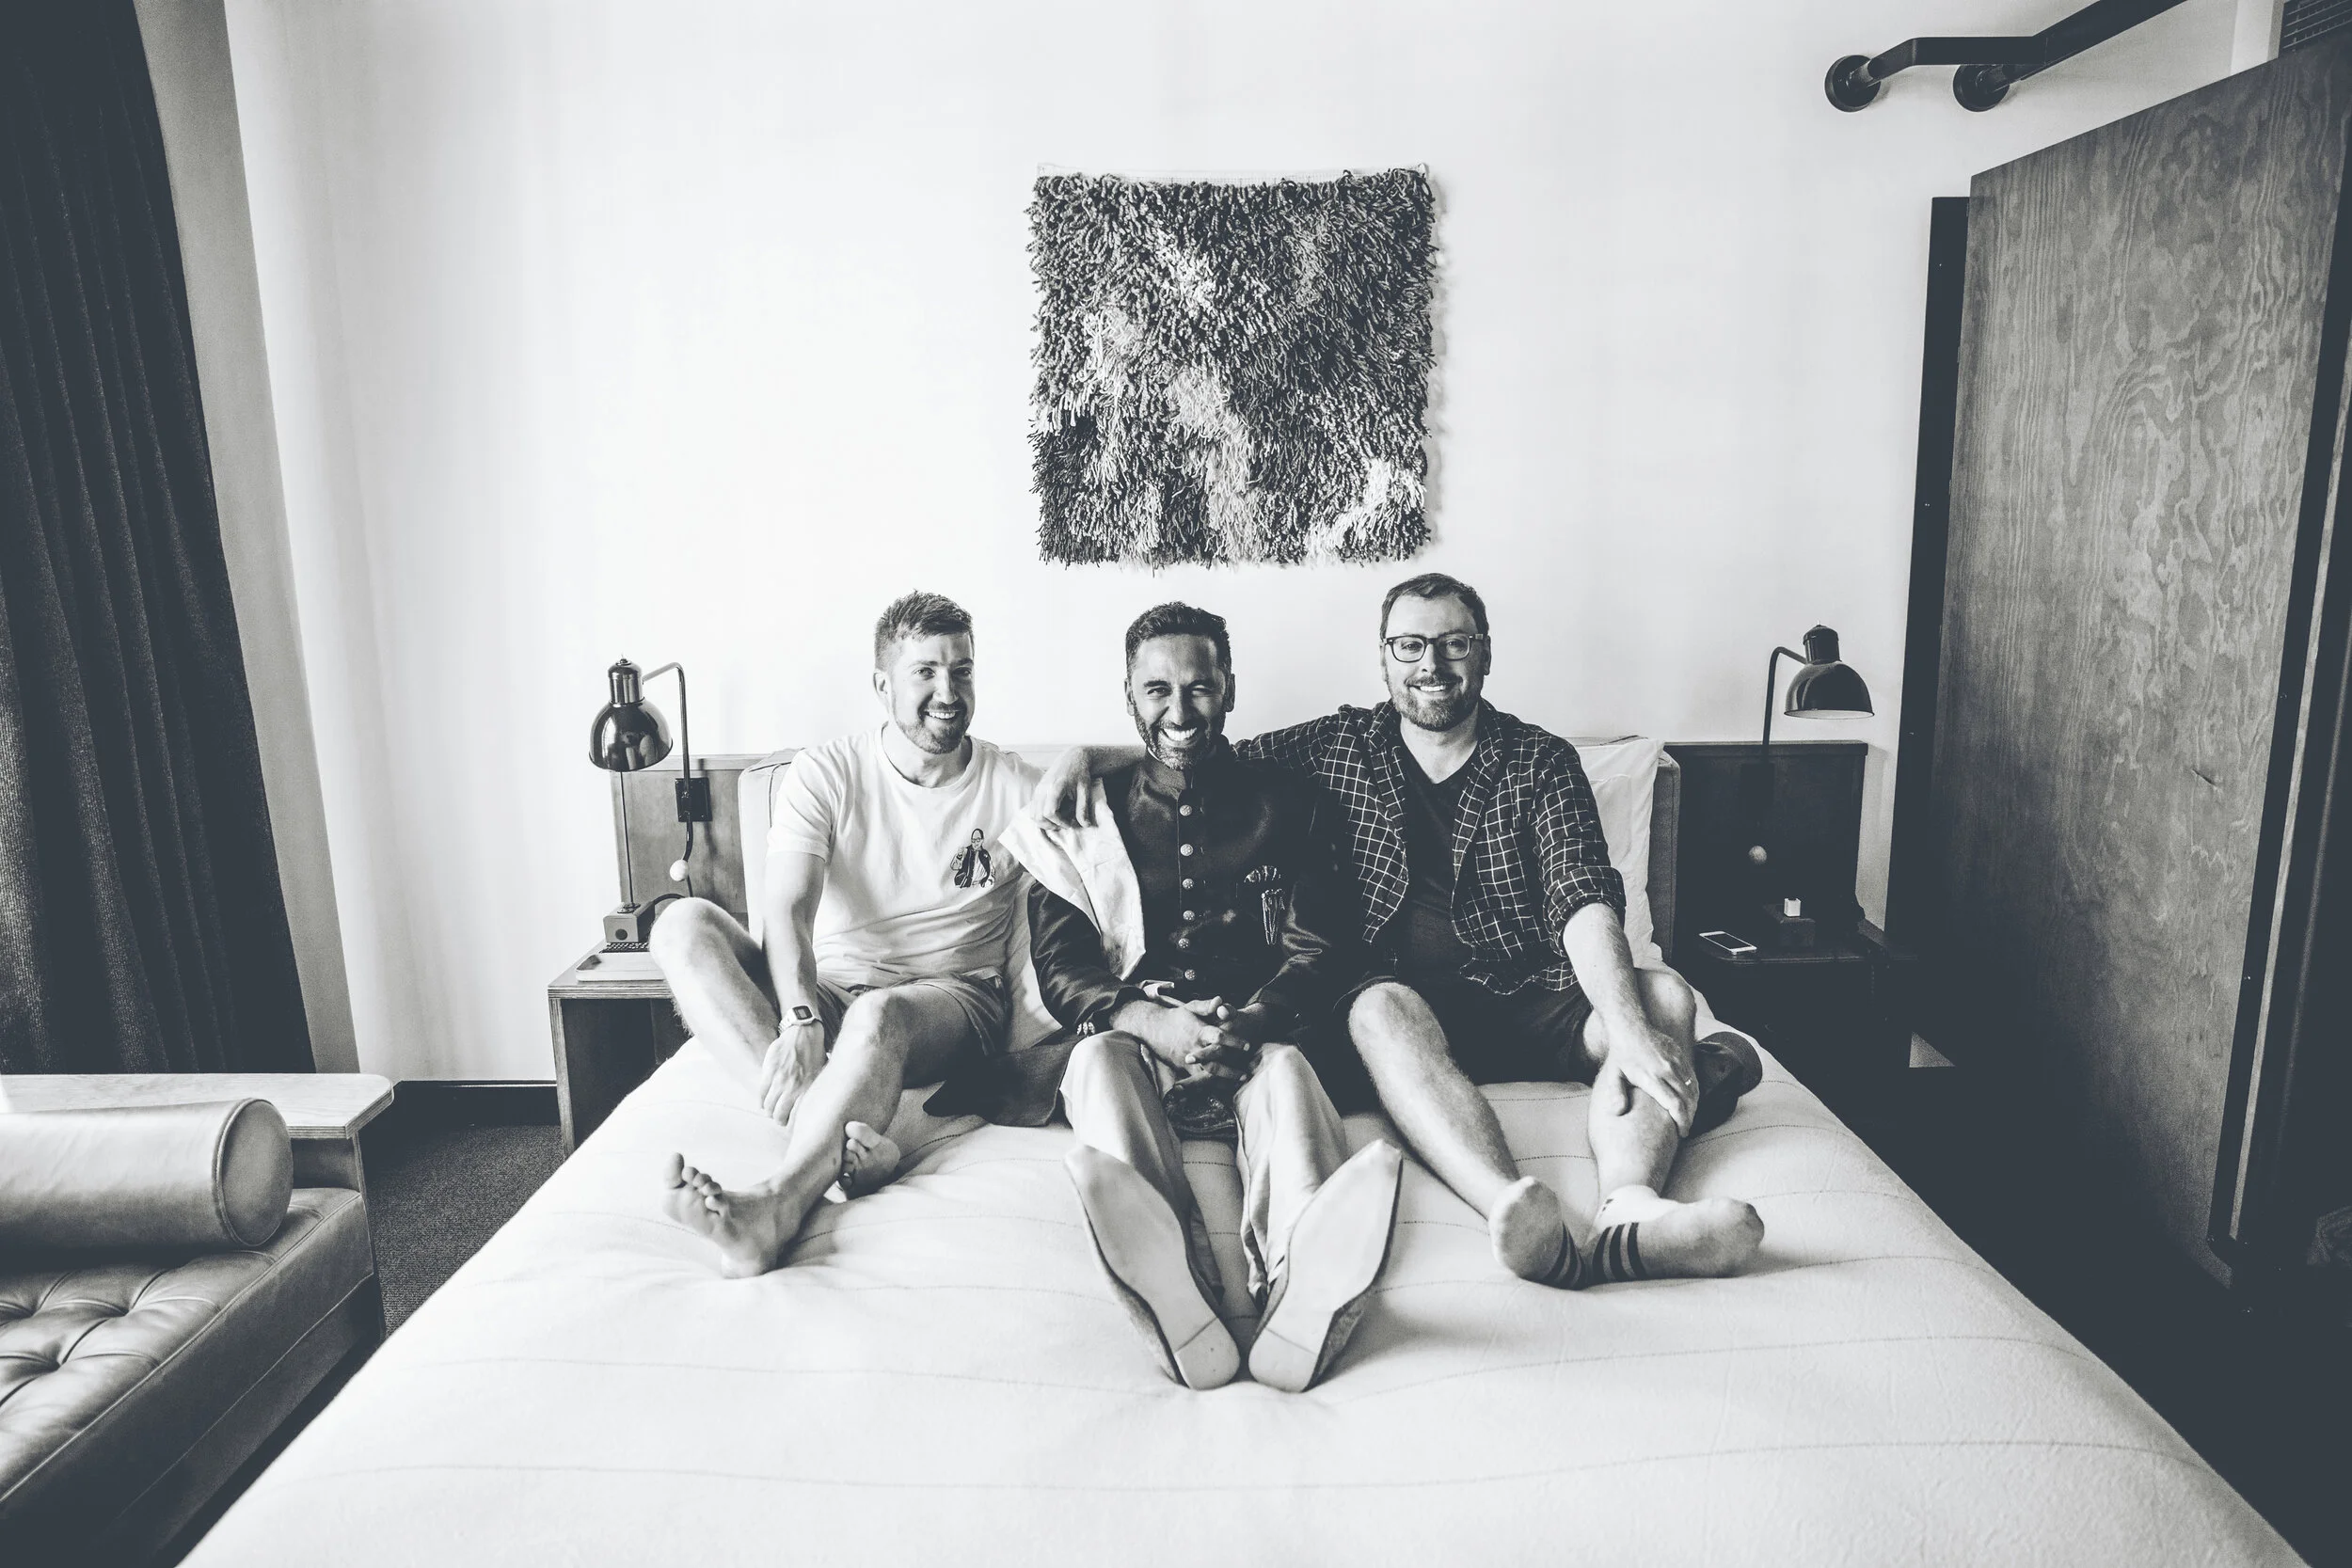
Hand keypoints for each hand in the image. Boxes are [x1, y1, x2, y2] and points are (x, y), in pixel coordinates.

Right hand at [758, 1008, 828, 1123]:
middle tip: (781, 1119)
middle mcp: (794, 1088)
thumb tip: (814, 1111)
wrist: (803, 1034)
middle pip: (779, 1116)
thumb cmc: (814, 1056)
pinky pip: (761, 1093)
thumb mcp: (820, 1076)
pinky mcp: (769, 1072)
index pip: (796, 1118)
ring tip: (773, 1110)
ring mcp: (780, 1080)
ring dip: (769, 1111)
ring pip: (768, 1106)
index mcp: (808, 1090)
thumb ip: (814, 1093)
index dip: (792, 1127)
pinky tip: (764, 1102)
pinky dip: (761, 1101)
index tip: (791, 1127)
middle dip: (779, 1120)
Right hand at [1033, 747, 1098, 828]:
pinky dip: (1041, 816)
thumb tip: (1086, 825)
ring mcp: (1038, 789)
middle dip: (1051, 825)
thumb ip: (1083, 808)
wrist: (1072, 758)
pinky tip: (1054, 814)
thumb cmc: (1080, 773)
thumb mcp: (1085, 791)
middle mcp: (1043, 789)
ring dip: (1044, 822)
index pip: (1050, 812)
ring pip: (1033, 814)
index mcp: (1055, 788)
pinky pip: (1033, 808)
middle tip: (1064, 824)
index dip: (1060, 822)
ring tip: (1058, 821)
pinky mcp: (1037, 790)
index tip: (1070, 823)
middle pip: (1038, 816)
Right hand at [1124, 999, 1254, 1080]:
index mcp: (1198, 1031)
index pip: (1218, 1037)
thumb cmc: (1177, 1017)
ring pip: (1206, 1074)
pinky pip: (1197, 1079)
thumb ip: (1206, 1006)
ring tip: (1237, 1084)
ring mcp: (1187, 1060)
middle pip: (1213, 1061)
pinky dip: (1210, 1086)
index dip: (1233, 1041)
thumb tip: (1220, 1000)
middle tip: (1246, 1073)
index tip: (1248, 1046)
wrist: (1154, 1028)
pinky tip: (1223, 1089)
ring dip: (1222, 1080)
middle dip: (1229, 1069)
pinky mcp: (1183, 1068)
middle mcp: (1193, 1047)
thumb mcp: (1191, 1008)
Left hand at [1603, 1021, 1698, 1134]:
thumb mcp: (1613, 1076)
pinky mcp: (1680, 1055)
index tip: (1682, 1133)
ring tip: (1687, 1117)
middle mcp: (1667, 1070)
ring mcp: (1676, 1062)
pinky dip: (1694, 1091)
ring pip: (1693, 1089)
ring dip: (1693, 1106)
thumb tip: (1618, 1113)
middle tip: (1685, 1129)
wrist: (1631, 1028)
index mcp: (1651, 1078)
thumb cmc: (1621, 1056)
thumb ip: (1616, 1095)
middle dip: (1690, 1118)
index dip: (1682, 1121)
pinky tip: (1688, 1100)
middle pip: (1688, 1100)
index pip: (1675, 1104)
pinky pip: (1693, 1077)